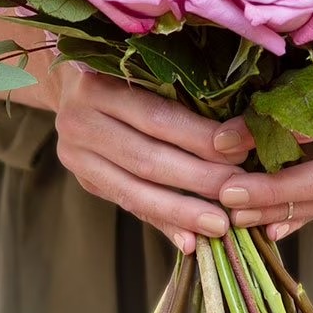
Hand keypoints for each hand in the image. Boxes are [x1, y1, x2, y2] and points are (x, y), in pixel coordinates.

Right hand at [52, 66, 253, 253]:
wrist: (73, 86)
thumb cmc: (127, 73)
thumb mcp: (146, 73)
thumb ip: (182, 102)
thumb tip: (237, 139)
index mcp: (99, 83)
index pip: (157, 118)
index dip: (200, 138)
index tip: (240, 152)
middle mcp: (79, 119)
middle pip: (147, 158)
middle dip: (197, 179)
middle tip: (237, 194)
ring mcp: (74, 153)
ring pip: (135, 190)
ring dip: (181, 211)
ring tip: (219, 225)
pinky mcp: (82, 179)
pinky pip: (127, 204)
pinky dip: (161, 222)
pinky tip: (189, 240)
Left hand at [215, 89, 312, 238]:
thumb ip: (282, 101)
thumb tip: (223, 140)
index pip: (312, 125)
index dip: (265, 137)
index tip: (221, 145)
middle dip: (273, 193)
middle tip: (228, 198)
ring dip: (281, 210)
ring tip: (240, 215)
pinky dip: (302, 214)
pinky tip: (271, 228)